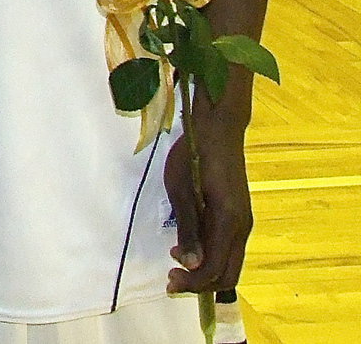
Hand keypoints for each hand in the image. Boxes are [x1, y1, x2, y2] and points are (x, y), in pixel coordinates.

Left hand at [163, 126, 252, 293]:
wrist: (218, 129)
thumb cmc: (195, 154)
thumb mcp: (181, 189)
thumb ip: (188, 228)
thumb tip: (191, 265)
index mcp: (228, 222)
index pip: (214, 269)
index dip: (192, 282)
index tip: (169, 281)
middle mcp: (242, 228)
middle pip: (227, 275)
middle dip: (200, 283)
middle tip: (172, 277)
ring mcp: (243, 222)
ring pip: (229, 262)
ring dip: (205, 269)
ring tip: (176, 259)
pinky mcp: (239, 215)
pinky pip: (228, 247)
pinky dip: (210, 254)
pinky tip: (189, 242)